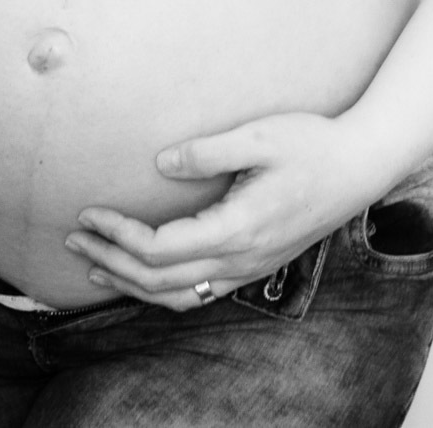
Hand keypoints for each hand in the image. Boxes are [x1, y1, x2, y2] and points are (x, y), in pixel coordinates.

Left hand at [64, 111, 382, 313]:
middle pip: (160, 281)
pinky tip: (144, 275)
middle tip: (73, 240)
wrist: (359, 166)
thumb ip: (208, 151)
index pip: (160, 249)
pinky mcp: (255, 264)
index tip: (88, 213)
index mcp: (237, 229)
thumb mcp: (259, 136)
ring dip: (132, 284)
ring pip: (179, 297)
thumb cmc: (311, 144)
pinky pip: (200, 293)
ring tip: (95, 266)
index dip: (118, 235)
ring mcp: (249, 268)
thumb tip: (161, 164)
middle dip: (111, 262)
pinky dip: (162, 291)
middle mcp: (241, 259)